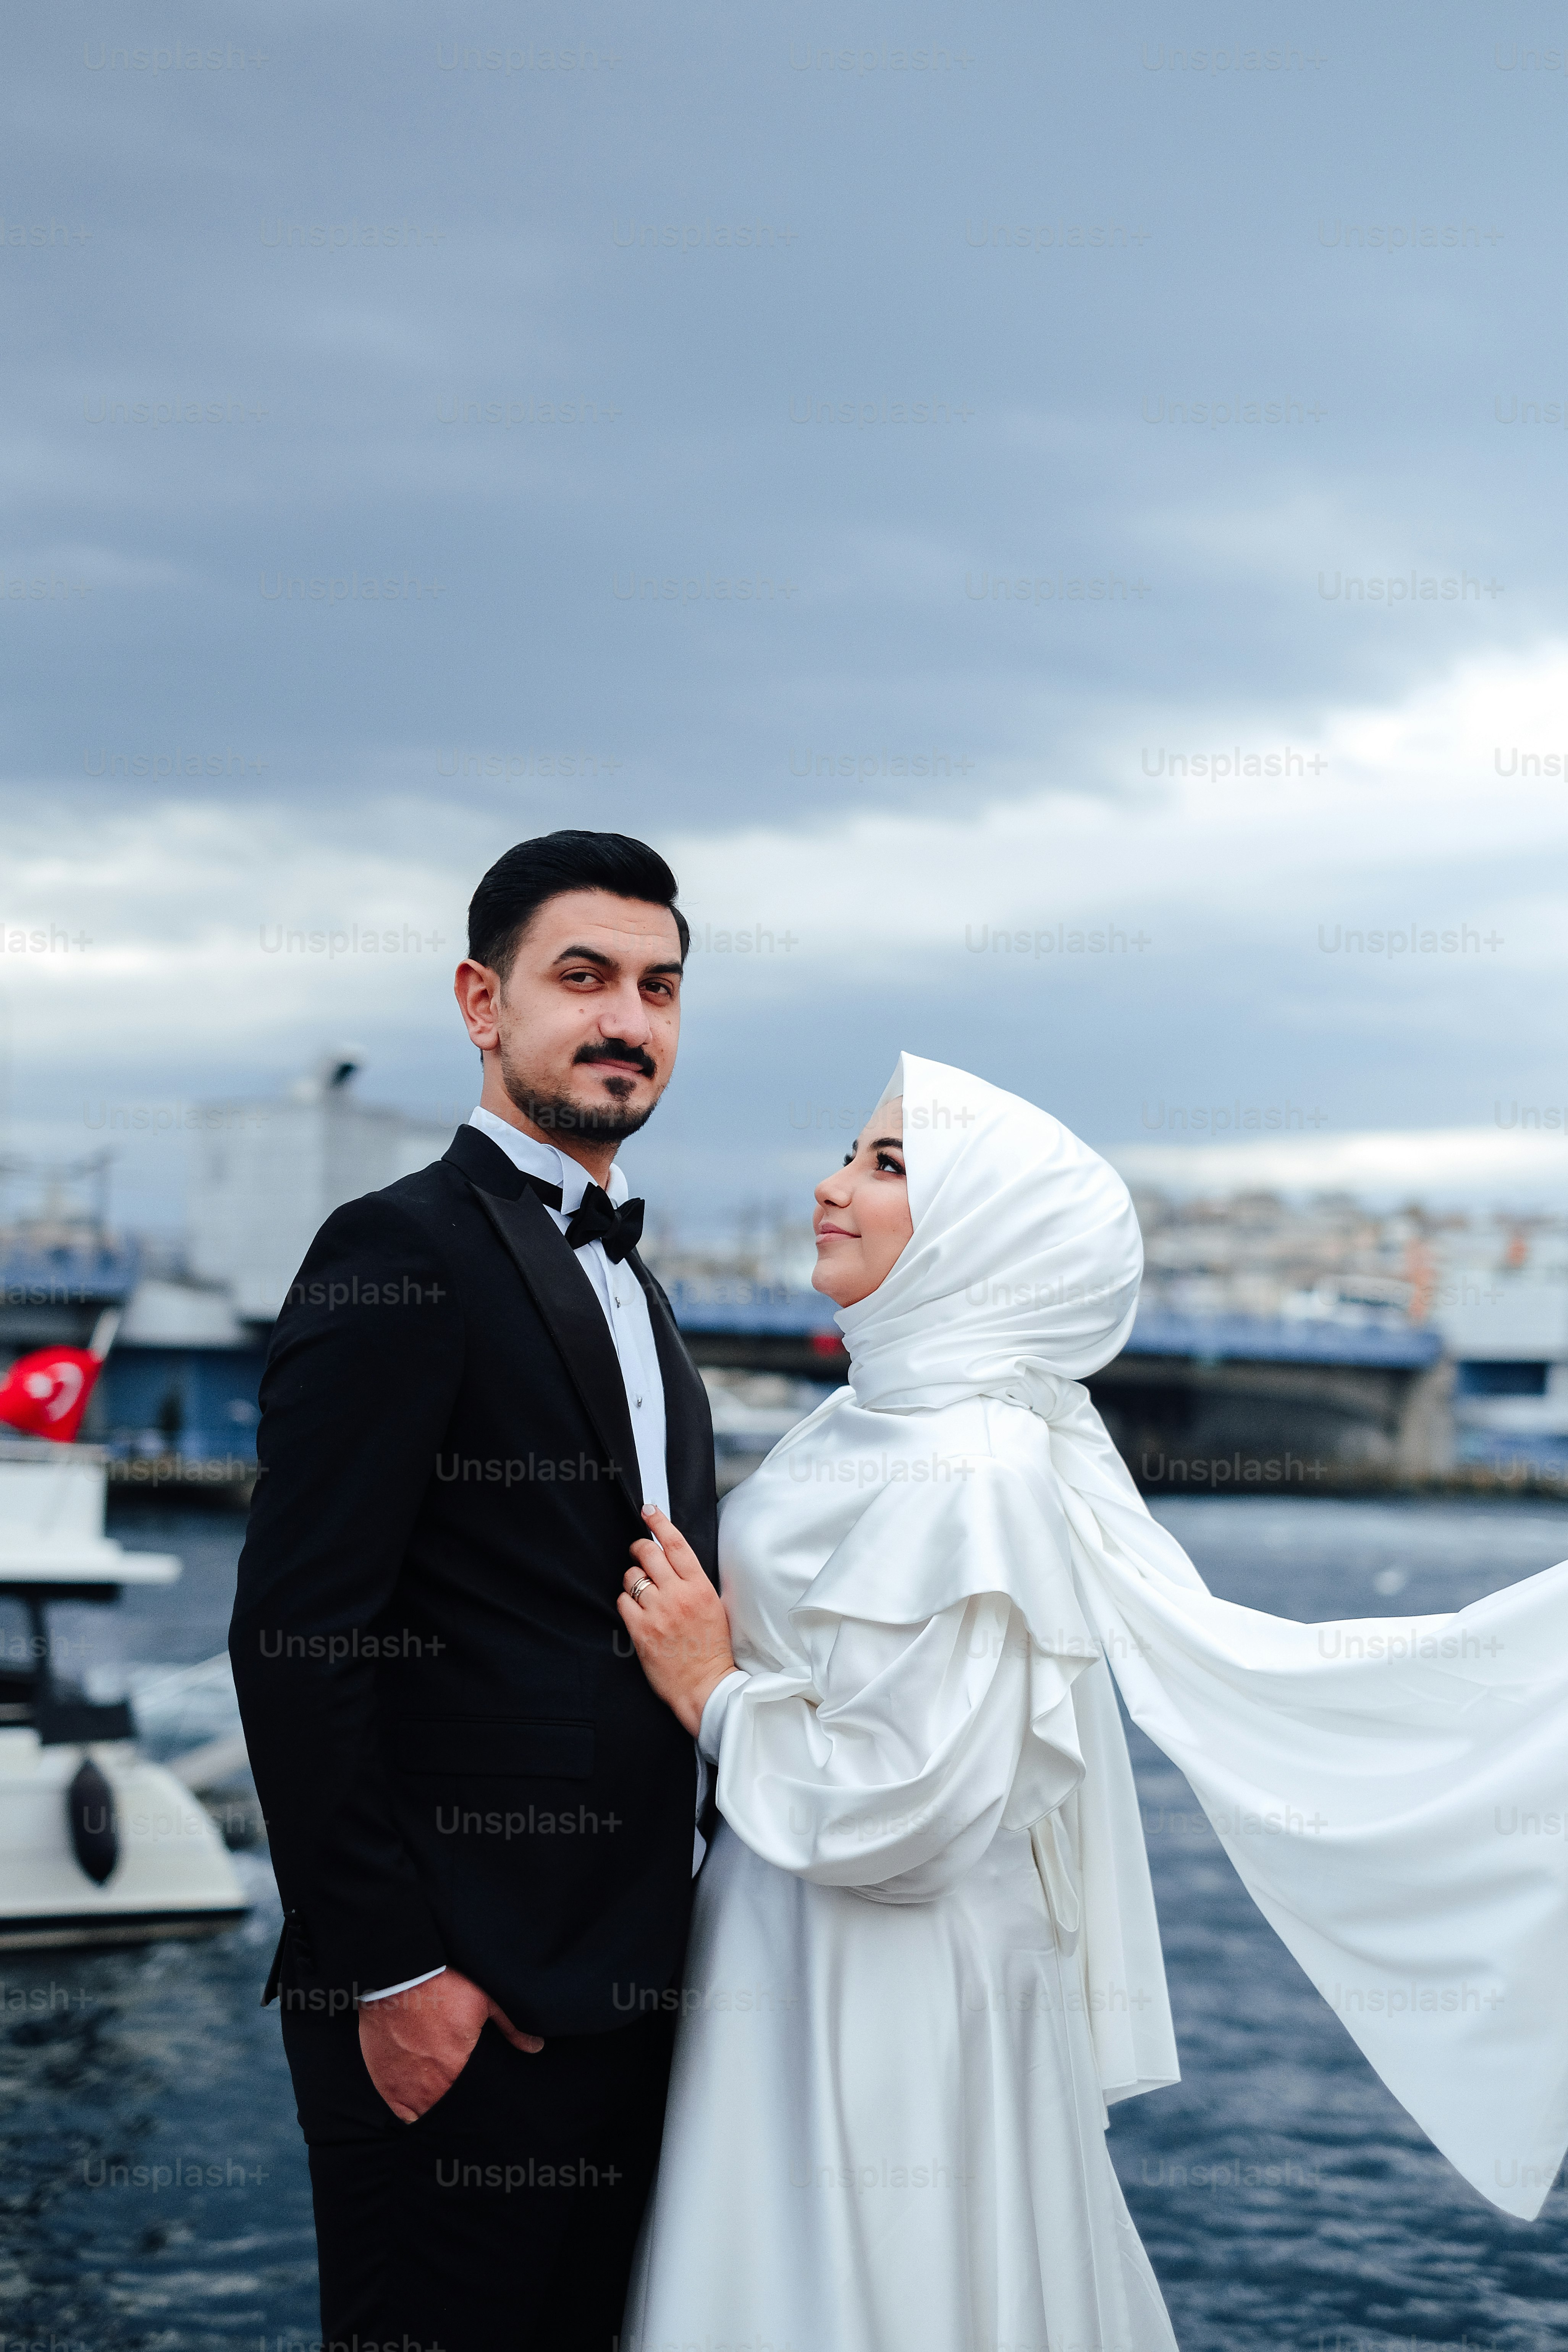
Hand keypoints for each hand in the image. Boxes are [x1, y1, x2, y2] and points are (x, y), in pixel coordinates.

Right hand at [357, 1965, 542, 2123]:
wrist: (398, 1979)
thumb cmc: (442, 1987)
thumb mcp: (484, 2001)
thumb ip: (512, 2028)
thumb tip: (536, 2046)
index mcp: (460, 2068)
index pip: (476, 2097)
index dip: (480, 2095)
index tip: (481, 2091)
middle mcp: (434, 2086)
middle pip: (452, 2108)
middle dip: (460, 2104)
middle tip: (463, 2093)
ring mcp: (408, 2089)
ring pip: (428, 2115)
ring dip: (437, 2108)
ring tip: (443, 2096)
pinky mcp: (388, 2086)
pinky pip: (404, 2115)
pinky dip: (412, 2111)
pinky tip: (421, 2101)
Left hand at [619, 1505, 736, 1736]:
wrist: (705, 1685)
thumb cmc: (710, 1648)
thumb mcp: (713, 1606)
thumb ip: (693, 1582)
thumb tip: (671, 1560)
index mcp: (700, 1587)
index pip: (676, 1544)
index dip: (659, 1522)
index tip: (649, 1510)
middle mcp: (679, 1595)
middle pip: (648, 1553)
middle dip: (639, 1548)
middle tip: (639, 1553)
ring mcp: (658, 1612)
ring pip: (632, 1577)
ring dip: (633, 1580)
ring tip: (641, 1592)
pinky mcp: (641, 1630)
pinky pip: (622, 1601)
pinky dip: (626, 1603)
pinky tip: (636, 1612)